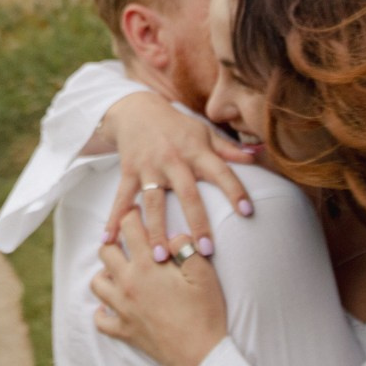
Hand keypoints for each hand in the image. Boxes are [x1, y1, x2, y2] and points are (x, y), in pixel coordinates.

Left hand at [91, 205, 228, 365]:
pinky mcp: (124, 331)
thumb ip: (185, 246)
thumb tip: (171, 234)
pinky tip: (113, 306)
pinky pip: (101, 320)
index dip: (133, 215)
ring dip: (106, 273)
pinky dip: (103, 311)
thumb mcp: (204, 273)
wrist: (201, 354)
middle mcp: (128, 284)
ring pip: (97, 283)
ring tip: (121, 271)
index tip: (138, 213)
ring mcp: (123, 309)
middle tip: (129, 241)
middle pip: (105, 252)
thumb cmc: (206, 312)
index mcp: (147, 266)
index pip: (129, 228)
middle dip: (115, 240)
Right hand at [101, 91, 255, 260]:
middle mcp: (173, 159)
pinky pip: (121, 198)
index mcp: (196, 151)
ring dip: (156, 230)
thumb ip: (229, 149)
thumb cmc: (177, 127)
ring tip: (159, 257)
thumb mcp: (204, 133)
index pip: (221, 171)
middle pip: (187, 194)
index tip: (247, 212)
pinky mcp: (128, 171)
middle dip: (197, 222)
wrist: (137, 109)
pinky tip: (108, 240)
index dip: (235, 190)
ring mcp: (149, 167)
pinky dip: (114, 219)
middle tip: (205, 251)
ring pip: (153, 202)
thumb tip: (258, 156)